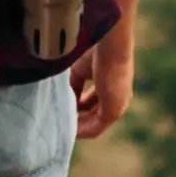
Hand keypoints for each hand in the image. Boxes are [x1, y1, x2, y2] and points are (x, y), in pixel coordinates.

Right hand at [70, 12, 138, 148]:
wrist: (109, 46)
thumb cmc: (96, 52)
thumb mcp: (80, 71)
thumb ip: (74, 86)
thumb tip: (63, 99)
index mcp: (111, 85)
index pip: (93, 101)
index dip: (76, 107)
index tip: (61, 109)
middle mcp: (117, 98)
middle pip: (93, 114)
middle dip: (76, 119)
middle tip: (58, 121)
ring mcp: (117, 106)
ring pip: (94, 124)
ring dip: (77, 127)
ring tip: (59, 127)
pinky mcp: (114, 112)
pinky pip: (95, 128)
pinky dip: (81, 131)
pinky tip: (67, 130)